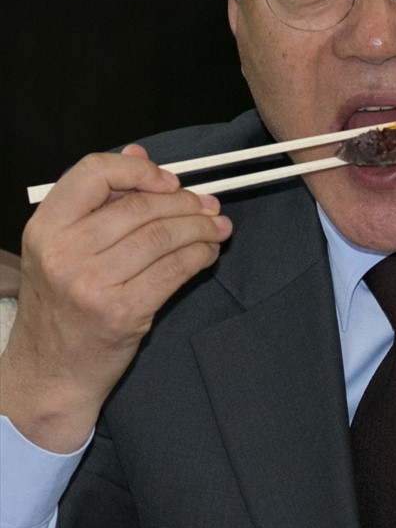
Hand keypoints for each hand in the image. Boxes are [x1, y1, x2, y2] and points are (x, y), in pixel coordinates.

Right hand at [0, 145, 231, 451]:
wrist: (51, 373)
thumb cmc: (62, 306)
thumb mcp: (63, 247)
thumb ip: (99, 199)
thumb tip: (138, 154)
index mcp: (46, 227)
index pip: (93, 173)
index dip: (139, 171)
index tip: (169, 181)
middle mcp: (64, 252)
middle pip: (139, 206)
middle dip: (185, 202)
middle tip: (209, 206)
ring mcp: (91, 284)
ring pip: (162, 236)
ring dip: (200, 228)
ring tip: (217, 228)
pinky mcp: (122, 312)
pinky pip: (174, 270)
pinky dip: (199, 256)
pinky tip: (207, 253)